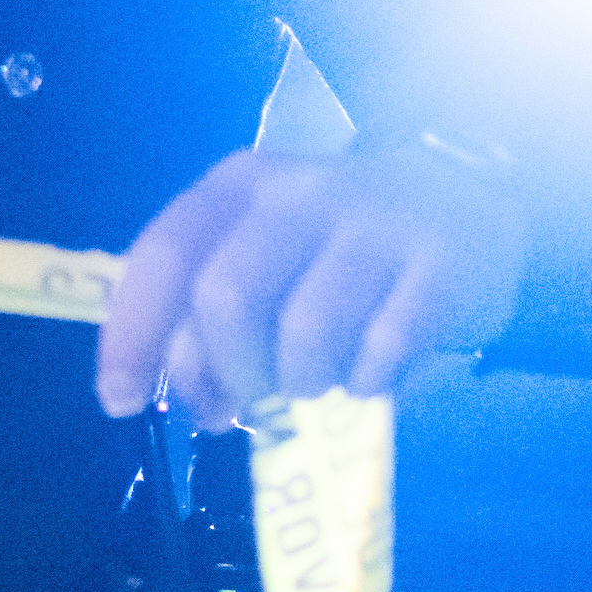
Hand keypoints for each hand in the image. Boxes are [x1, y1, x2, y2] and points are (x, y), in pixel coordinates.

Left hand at [95, 143, 527, 423]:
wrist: (468, 202)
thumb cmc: (337, 247)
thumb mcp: (262, 249)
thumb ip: (206, 307)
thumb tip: (174, 392)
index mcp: (239, 186)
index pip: (164, 255)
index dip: (133, 335)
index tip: (122, 400)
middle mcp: (301, 193)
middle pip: (227, 296)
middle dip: (225, 372)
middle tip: (243, 405)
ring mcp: (375, 223)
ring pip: (305, 329)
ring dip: (300, 382)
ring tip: (314, 384)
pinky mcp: (441, 262)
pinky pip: (384, 347)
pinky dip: (366, 381)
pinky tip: (369, 374)